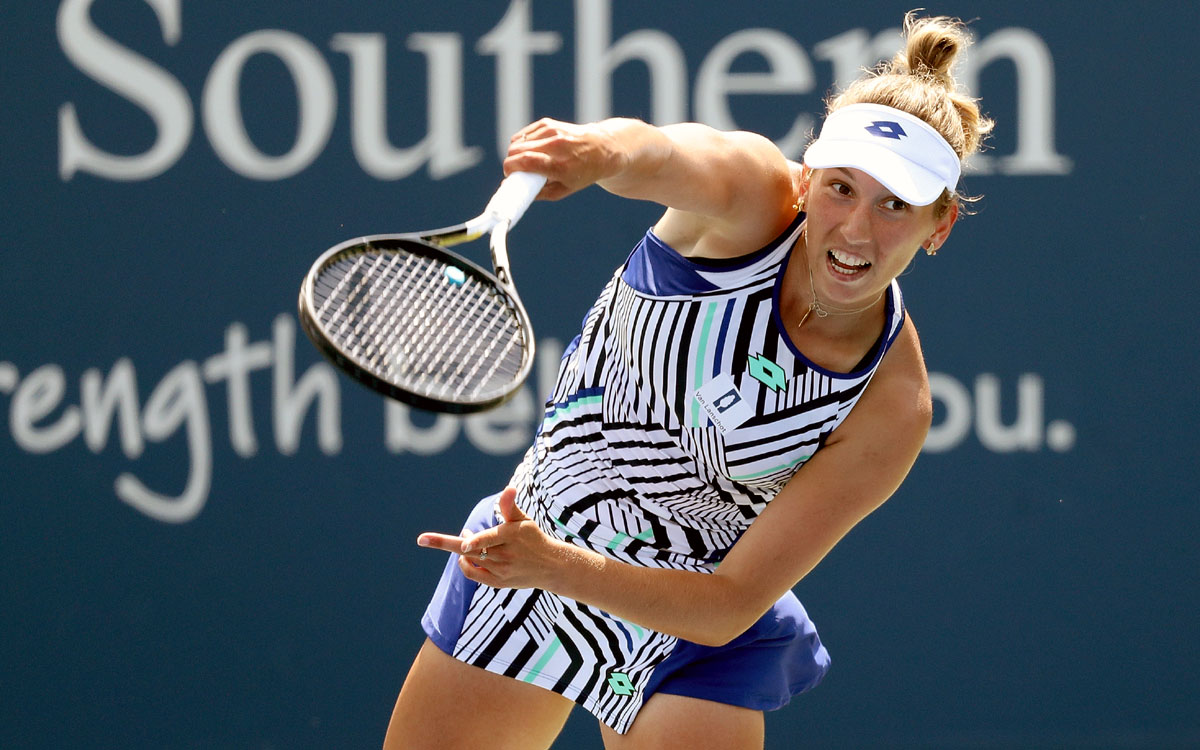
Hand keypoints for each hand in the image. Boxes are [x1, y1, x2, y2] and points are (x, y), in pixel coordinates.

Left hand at [417, 487, 565, 589]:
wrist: (550, 566)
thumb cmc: (533, 538)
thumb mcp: (523, 520)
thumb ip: (509, 506)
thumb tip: (508, 488)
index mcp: (510, 536)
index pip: (487, 539)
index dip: (475, 541)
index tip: (463, 539)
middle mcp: (504, 555)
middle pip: (471, 550)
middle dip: (445, 544)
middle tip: (422, 539)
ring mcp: (500, 571)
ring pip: (470, 560)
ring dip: (463, 548)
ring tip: (466, 539)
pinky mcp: (499, 582)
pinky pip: (474, 575)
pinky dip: (465, 565)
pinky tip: (465, 556)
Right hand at [501, 118, 626, 201]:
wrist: (603, 149)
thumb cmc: (582, 173)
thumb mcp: (563, 190)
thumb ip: (537, 192)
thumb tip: (511, 187)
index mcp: (560, 166)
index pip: (525, 162)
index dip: (510, 168)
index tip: (508, 175)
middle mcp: (556, 146)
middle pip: (516, 150)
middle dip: (511, 162)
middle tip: (516, 171)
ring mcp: (552, 131)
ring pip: (517, 141)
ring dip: (515, 153)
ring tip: (525, 162)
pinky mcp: (548, 123)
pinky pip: (524, 134)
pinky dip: (522, 143)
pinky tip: (529, 150)